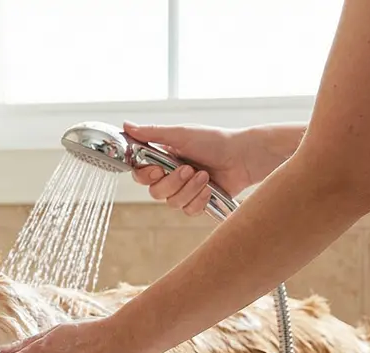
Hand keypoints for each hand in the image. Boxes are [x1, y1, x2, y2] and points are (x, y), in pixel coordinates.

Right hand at [123, 121, 257, 215]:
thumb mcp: (181, 134)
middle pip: (155, 192)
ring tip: (204, 175)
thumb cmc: (214, 141)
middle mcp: (172, 176)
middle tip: (189, 169)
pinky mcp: (199, 202)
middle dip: (173, 182)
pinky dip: (199, 199)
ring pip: (172, 202)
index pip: (141, 174)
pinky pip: (188, 210)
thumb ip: (152, 133)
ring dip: (189, 189)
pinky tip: (210, 188)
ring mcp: (185, 190)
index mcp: (163, 159)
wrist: (243, 157)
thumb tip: (126, 125)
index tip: (156, 169)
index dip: (145, 176)